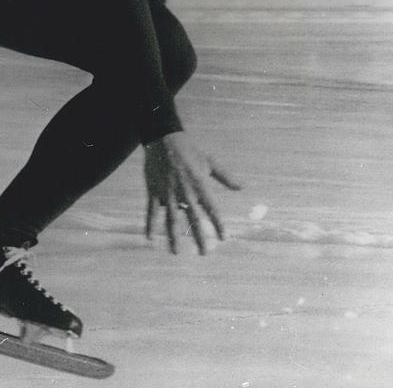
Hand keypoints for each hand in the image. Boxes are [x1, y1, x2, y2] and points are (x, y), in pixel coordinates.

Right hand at [144, 132, 240, 254]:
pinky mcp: (154, 190)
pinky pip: (152, 210)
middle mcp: (184, 191)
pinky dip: (150, 224)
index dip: (218, 224)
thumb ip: (226, 176)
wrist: (164, 138)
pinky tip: (149, 237)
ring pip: (171, 218)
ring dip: (173, 236)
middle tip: (204, 253)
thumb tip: (242, 187)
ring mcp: (167, 192)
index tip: (224, 238)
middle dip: (199, 237)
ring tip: (176, 252)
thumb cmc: (190, 149)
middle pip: (193, 218)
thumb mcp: (210, 161)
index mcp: (199, 184)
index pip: (212, 209)